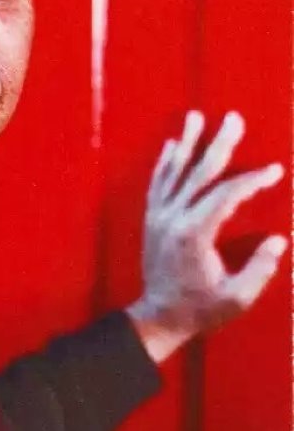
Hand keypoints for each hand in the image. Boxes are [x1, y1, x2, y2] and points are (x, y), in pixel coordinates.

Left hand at [126, 110, 286, 363]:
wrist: (158, 315)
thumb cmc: (200, 308)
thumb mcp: (237, 297)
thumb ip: (259, 268)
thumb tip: (278, 240)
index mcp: (194, 233)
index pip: (226, 194)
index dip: (252, 180)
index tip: (274, 170)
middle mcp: (172, 217)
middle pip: (198, 172)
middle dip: (219, 143)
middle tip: (232, 118)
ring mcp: (158, 214)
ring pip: (173, 171)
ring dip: (186, 142)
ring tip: (194, 116)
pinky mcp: (150, 217)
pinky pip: (157, 182)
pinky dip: (164, 162)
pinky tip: (170, 145)